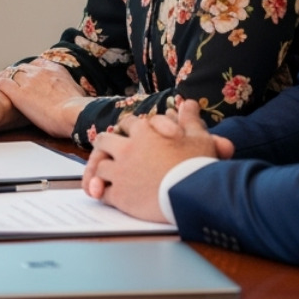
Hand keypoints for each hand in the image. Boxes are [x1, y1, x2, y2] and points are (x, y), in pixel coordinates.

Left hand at [0, 59, 94, 137]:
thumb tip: (75, 94)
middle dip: (16, 75)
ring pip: (10, 73)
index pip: (38, 64)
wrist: (75, 113)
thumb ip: (72, 90)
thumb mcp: (78, 93)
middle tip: (11, 83)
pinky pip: (2, 83)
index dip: (30, 71)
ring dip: (4, 79)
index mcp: (55, 70)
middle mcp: (40, 71)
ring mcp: (28, 80)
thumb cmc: (79, 109)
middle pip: (22, 68)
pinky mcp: (18, 92)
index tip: (28, 77)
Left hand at [82, 99, 227, 220]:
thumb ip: (190, 119)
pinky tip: (110, 195)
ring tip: (107, 175)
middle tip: (109, 152)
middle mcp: (126, 149)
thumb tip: (189, 103)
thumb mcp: (199, 137)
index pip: (127, 124)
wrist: (195, 195)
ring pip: (99, 167)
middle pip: (103, 141)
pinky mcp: (120, 195)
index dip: (128, 129)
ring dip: (102, 170)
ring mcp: (120, 173)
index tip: (130, 135)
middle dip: (105, 145)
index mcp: (143, 132)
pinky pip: (102, 193)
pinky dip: (104, 193)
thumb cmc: (198, 164)